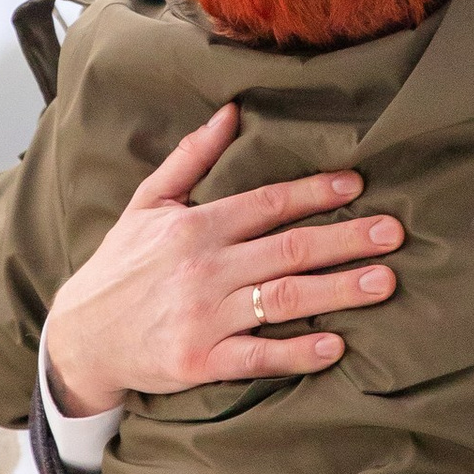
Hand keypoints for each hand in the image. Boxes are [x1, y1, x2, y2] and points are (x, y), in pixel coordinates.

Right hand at [43, 106, 403, 414]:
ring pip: (283, 299)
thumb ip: (191, 158)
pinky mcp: (200, 361)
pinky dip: (297, 353)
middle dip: (346, 239)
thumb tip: (232, 111)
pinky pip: (258, 356)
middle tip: (394, 233)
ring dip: (339, 290)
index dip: (314, 193)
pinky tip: (334, 347)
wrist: (79, 337)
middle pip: (288, 249)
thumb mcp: (147, 203)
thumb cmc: (119, 266)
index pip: (266, 203)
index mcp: (194, 226)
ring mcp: (203, 317)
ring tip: (384, 282)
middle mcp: (203, 268)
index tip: (358, 186)